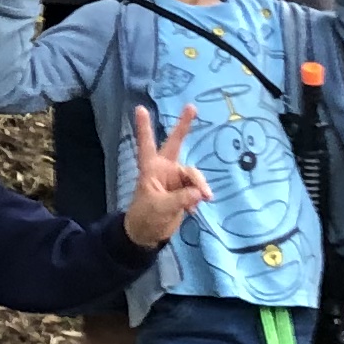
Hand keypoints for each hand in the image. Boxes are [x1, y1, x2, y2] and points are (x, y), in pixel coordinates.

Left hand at [119, 104, 208, 250]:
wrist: (148, 236)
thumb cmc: (145, 218)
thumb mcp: (160, 208)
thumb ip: (180, 199)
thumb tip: (200, 192)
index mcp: (151, 169)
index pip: (147, 144)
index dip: (144, 127)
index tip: (140, 108)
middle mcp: (164, 169)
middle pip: (176, 143)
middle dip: (183, 126)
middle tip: (192, 107)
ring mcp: (176, 179)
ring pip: (193, 174)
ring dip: (199, 185)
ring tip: (204, 199)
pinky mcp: (185, 191)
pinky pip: (197, 189)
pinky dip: (198, 197)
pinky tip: (192, 211)